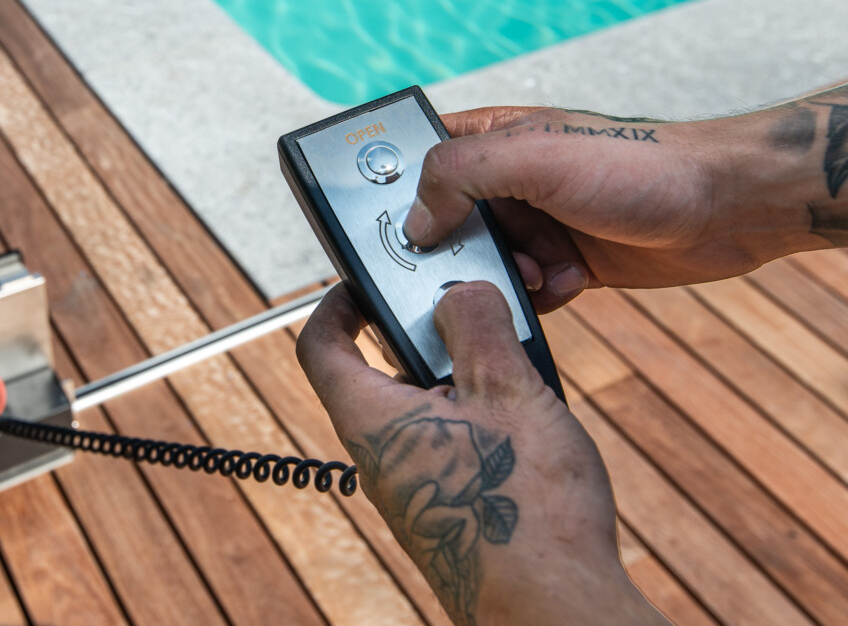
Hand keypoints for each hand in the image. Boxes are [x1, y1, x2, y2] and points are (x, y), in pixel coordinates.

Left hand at [296, 283, 667, 625]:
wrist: (554, 609)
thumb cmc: (525, 511)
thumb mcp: (507, 391)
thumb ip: (477, 325)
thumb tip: (459, 292)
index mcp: (372, 419)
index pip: (322, 347)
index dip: (337, 305)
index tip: (365, 283)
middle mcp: (382, 455)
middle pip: (382, 371)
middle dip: (428, 337)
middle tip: (475, 317)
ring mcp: (415, 486)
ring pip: (426, 407)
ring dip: (466, 378)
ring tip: (518, 371)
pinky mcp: (449, 508)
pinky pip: (453, 443)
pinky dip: (483, 418)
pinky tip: (532, 422)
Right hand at [401, 101, 835, 311]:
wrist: (727, 208)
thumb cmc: (640, 165)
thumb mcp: (536, 157)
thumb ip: (460, 175)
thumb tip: (414, 223)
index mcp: (494, 138)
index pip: (419, 156)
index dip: (397, 190)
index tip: (389, 228)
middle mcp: (509, 179)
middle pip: (444, 222)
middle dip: (455, 252)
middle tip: (470, 264)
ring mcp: (537, 221)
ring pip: (483, 265)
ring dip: (504, 278)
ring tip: (539, 271)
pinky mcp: (564, 262)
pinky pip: (525, 290)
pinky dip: (539, 295)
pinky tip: (570, 282)